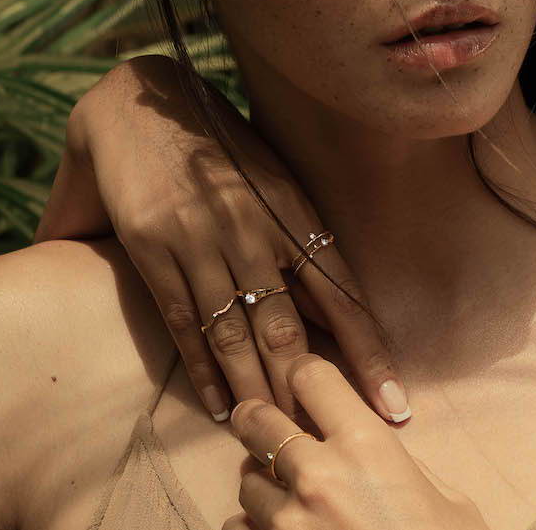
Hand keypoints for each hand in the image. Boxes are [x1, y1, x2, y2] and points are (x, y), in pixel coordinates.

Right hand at [41, 55, 407, 424]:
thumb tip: (330, 306)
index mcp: (293, 209)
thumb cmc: (217, 145)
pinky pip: (186, 321)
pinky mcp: (155, 247)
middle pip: (292, 326)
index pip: (342, 293)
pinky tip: (220, 403)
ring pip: (239, 334)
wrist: (140, 100)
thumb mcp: (272, 180)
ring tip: (276, 432)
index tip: (394, 400)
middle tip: (335, 434)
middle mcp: (254, 227)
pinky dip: (205, 368)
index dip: (368, 351)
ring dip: (259, 390)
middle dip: (314, 387)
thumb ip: (298, 241)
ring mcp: (203, 238)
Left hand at [223, 355, 487, 529]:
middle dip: (259, 421)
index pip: (311, 376)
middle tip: (266, 427)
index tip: (306, 386)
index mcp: (367, 446)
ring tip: (287, 500)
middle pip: (257, 421)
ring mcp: (287, 524)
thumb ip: (401, 466)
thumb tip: (376, 450)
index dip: (306, 377)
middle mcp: (318, 476)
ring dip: (261, 486)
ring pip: (244, 483)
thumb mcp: (445, 500)